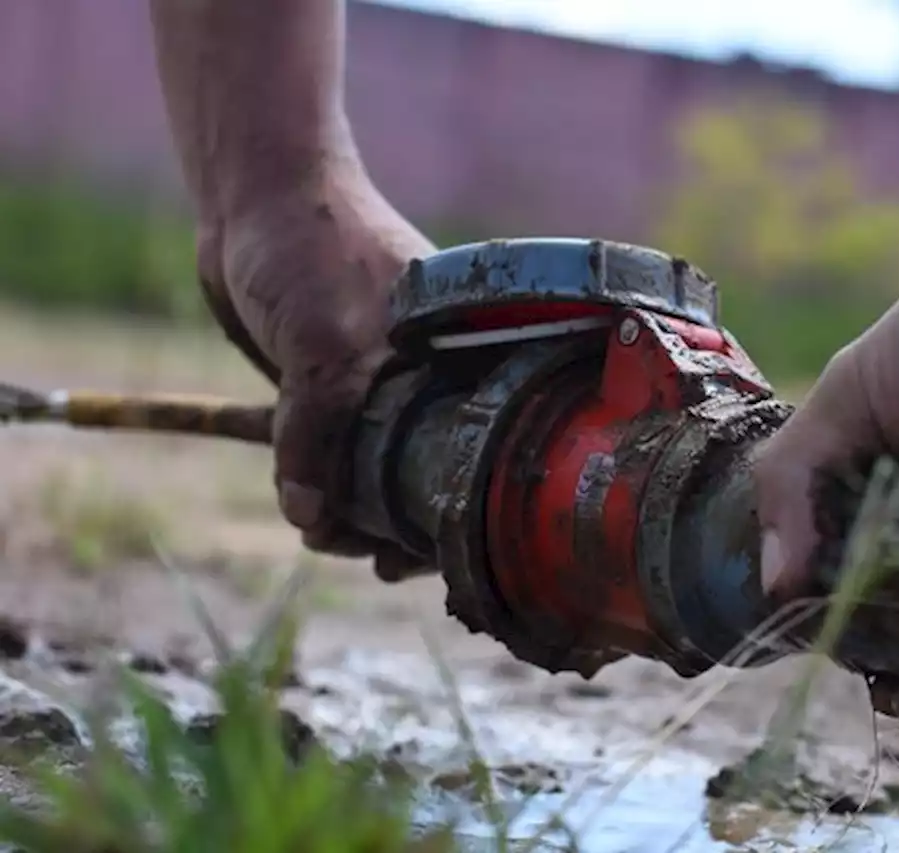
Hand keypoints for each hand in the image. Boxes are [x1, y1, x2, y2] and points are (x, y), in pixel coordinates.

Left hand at [196, 162, 434, 578]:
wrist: (254, 196)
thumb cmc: (311, 250)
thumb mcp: (323, 347)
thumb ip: (319, 432)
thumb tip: (311, 517)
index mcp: (457, 361)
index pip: (473, 454)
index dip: (452, 510)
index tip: (420, 555)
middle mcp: (429, 375)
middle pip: (428, 470)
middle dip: (400, 522)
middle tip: (372, 559)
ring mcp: (381, 381)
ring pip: (377, 466)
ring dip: (353, 509)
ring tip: (325, 535)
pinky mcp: (332, 386)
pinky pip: (333, 449)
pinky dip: (318, 483)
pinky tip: (309, 512)